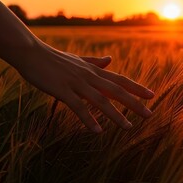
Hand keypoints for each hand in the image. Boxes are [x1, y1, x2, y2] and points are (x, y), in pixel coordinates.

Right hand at [15, 42, 153, 132]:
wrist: (30, 52)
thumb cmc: (54, 58)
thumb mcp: (78, 60)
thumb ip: (95, 62)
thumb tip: (110, 59)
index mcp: (94, 71)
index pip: (120, 80)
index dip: (137, 88)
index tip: (151, 96)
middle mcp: (89, 76)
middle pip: (116, 91)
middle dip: (134, 103)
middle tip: (149, 114)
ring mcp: (76, 83)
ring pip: (100, 100)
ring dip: (115, 115)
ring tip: (128, 127)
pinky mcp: (62, 90)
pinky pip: (78, 107)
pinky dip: (88, 119)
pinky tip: (97, 131)